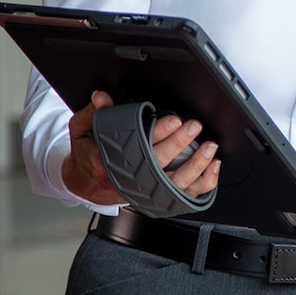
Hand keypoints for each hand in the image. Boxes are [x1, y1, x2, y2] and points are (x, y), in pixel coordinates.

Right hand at [61, 90, 221, 204]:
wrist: (86, 185)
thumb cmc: (87, 155)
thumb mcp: (83, 130)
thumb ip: (94, 113)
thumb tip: (102, 97)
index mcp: (109, 161)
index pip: (138, 144)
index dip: (159, 132)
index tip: (174, 121)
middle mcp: (130, 178)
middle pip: (159, 162)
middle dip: (179, 143)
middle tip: (194, 127)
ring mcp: (145, 190)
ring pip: (174, 183)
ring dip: (196, 165)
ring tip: (209, 147)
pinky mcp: (157, 198)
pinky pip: (184, 195)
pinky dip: (202, 183)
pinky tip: (212, 168)